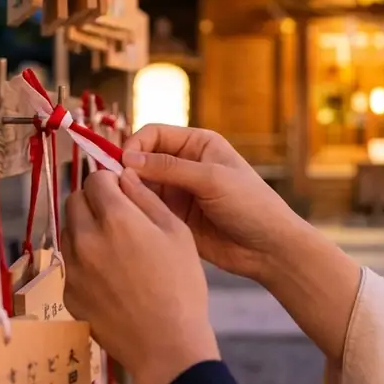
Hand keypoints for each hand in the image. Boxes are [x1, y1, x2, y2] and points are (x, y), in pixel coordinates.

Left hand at [62, 168, 219, 383]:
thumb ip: (146, 198)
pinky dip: (84, 261)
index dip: (109, 181)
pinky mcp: (68, 293)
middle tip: (116, 217)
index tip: (121, 192)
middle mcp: (86, 239)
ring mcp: (73, 268)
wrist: (166, 345)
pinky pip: (70, 264)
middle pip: (74, 201)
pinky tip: (110, 277)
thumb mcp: (176, 232)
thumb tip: (125, 177)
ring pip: (68, 232)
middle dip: (92, 201)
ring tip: (114, 248)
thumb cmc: (180, 286)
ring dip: (85, 229)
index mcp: (115, 219)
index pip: (94, 179)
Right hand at [122, 125, 310, 282]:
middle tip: (113, 186)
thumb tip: (128, 159)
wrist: (269, 249)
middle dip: (127, 169)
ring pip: (141, 185)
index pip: (154, 134)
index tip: (122, 163)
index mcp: (198, 144)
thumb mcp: (212, 179)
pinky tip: (130, 218)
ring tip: (119, 203)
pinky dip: (136, 210)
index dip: (135, 145)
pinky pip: (147, 208)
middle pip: (143, 158)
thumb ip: (170, 168)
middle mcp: (185, 164)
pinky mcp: (174, 217)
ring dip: (129, 191)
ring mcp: (178, 192)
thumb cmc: (251, 205)